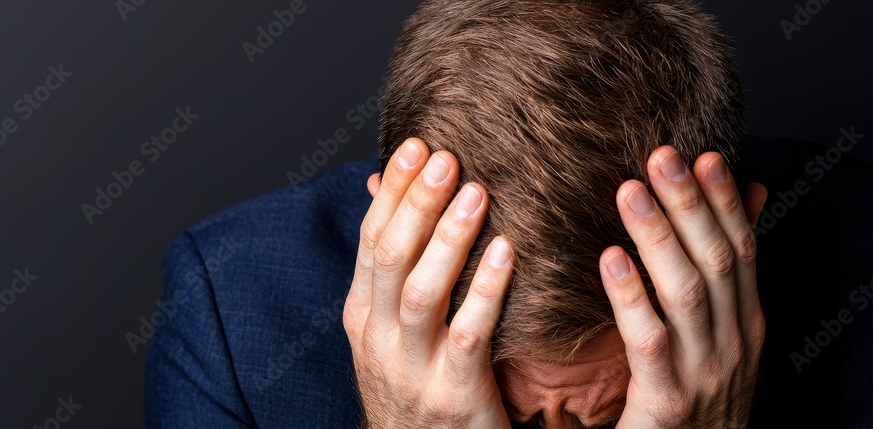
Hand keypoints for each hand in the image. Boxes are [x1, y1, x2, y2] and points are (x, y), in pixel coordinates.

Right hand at [342, 138, 513, 428]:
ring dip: (449, 238)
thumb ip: (394, 269)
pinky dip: (486, 290)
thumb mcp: (391, 329)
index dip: (393, 192)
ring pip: (422, 292)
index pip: (371, 240)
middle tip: (446, 156)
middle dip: (417, 202)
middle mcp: (379, 338)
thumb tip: (385, 191)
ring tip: (476, 192)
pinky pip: (468, 336)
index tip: (416, 144)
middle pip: (391, 257)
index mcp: (363, 314)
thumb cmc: (416, 381)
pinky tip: (509, 252)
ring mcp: (412, 368)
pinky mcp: (452, 396)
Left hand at [599, 146, 767, 427]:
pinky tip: (610, 257)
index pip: (742, 250)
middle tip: (661, 155)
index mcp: (746, 322)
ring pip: (686, 291)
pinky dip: (631, 296)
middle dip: (691, 204)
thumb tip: (751, 197)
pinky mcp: (667, 401)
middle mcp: (733, 342)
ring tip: (629, 190)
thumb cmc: (700, 394)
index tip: (705, 155)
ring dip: (659, 236)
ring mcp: (704, 372)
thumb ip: (727, 273)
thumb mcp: (723, 335)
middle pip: (717, 261)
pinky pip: (649, 340)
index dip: (724, 202)